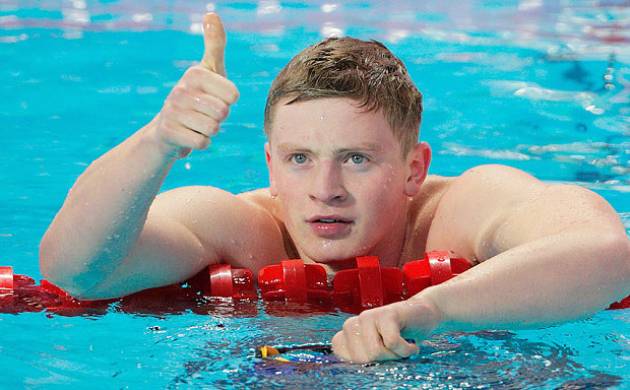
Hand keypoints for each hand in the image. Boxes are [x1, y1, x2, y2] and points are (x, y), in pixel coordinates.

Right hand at [152, 13, 238, 157]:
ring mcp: (172, 111)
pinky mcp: (169, 133)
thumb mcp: (209, 70)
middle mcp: (180, 89)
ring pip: (213, 129)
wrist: (168, 129)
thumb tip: (211, 13)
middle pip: (223, 112)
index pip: (233, 95)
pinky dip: (201, 143)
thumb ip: (215, 43)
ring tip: (197, 124)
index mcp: (194, 73)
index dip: (228, 102)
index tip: (213, 98)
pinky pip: (203, 143)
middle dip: (219, 118)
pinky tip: (189, 135)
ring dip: (210, 131)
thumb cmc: (197, 97)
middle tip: (205, 113)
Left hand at [331, 297, 442, 363]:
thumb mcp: (378, 354)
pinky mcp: (385, 313)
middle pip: (363, 359)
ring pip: (375, 352)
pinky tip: (411, 342)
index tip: (380, 355)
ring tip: (400, 343)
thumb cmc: (399, 339)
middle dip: (384, 359)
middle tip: (393, 347)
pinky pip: (392, 343)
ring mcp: (366, 316)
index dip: (368, 365)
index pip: (345, 361)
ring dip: (396, 354)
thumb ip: (364, 360)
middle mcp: (350, 325)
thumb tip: (364, 369)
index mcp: (344, 337)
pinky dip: (407, 349)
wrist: (424, 316)